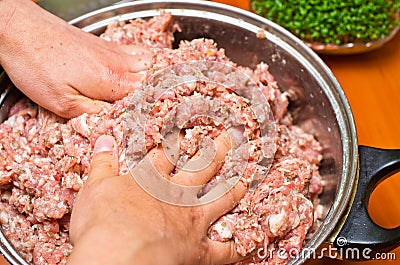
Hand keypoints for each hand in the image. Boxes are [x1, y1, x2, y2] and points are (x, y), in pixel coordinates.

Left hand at [0, 0, 152, 117]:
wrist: (21, 30)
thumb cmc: (36, 65)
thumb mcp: (61, 103)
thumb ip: (92, 114)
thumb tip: (113, 121)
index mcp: (112, 81)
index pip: (148, 99)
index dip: (153, 111)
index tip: (155, 121)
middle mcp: (119, 64)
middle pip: (154, 80)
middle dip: (161, 94)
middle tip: (162, 108)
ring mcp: (114, 52)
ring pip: (150, 64)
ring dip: (156, 77)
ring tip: (158, 91)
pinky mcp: (106, 45)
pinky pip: (138, 51)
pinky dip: (147, 61)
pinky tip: (144, 67)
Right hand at [68, 133, 246, 264]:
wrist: (120, 256)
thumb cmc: (103, 223)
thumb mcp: (94, 188)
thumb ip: (102, 163)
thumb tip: (104, 140)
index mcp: (152, 179)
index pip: (168, 153)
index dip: (178, 139)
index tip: (189, 128)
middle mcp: (177, 195)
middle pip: (202, 167)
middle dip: (217, 151)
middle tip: (231, 138)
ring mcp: (192, 221)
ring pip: (220, 199)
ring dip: (233, 188)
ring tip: (244, 178)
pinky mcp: (199, 249)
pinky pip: (225, 249)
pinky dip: (239, 245)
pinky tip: (250, 241)